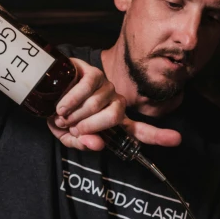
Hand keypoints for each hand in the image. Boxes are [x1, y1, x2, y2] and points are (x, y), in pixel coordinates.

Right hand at [47, 57, 180, 150]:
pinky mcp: (94, 73)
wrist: (43, 92)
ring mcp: (106, 87)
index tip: (176, 140)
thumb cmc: (59, 116)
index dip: (158, 136)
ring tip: (64, 115)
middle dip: (91, 126)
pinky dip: (71, 100)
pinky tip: (61, 105)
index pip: (140, 131)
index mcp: (114, 122)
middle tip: (73, 128)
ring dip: (76, 115)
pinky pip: (88, 88)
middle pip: (117, 116)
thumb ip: (82, 143)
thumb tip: (97, 145)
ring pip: (99, 104)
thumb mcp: (68, 136)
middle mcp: (114, 103)